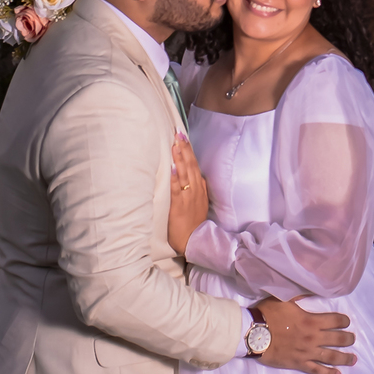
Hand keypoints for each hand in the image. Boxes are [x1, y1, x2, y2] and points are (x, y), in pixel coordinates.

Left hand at [168, 133, 208, 254]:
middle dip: (184, 148)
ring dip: (180, 158)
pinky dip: (175, 177)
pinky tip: (173, 167)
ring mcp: (188, 196)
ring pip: (184, 173)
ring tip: (176, 144)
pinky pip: (177, 189)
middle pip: (190, 165)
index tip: (183, 136)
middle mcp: (195, 189)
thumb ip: (198, 188)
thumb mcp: (200, 202)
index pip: (194, 164)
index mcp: (199, 187)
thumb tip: (196, 175)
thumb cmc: (194, 222)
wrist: (194, 240)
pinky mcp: (179, 205)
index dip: (189, 150)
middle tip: (178, 133)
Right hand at [256, 296, 355, 373]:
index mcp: (311, 320)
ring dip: (344, 358)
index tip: (347, 321)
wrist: (255, 334)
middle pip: (337, 339)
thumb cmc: (269, 314)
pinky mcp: (300, 364)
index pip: (334, 320)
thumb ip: (300, 294)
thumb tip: (310, 287)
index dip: (343, 320)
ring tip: (353, 359)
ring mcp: (307, 352)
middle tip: (353, 339)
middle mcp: (313, 337)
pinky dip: (328, 373)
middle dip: (348, 339)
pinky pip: (317, 370)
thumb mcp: (284, 298)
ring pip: (331, 357)